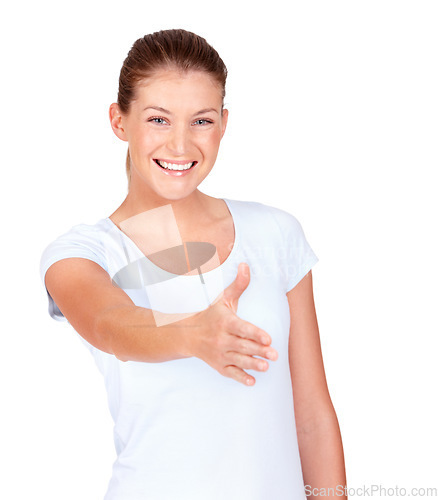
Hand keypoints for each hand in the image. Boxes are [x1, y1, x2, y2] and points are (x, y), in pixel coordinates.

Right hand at [185, 263, 277, 385]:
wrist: (187, 334)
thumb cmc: (210, 315)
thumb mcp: (223, 299)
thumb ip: (238, 285)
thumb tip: (246, 265)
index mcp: (225, 322)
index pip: (242, 328)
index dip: (255, 334)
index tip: (268, 339)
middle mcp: (221, 338)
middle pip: (242, 346)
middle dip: (259, 351)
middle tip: (275, 356)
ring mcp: (219, 353)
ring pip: (237, 360)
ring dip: (252, 365)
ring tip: (266, 367)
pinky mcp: (218, 365)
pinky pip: (229, 373)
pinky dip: (240, 378)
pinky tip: (252, 381)